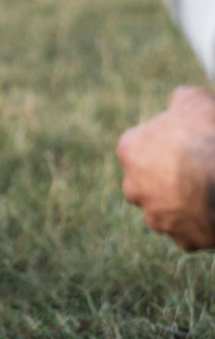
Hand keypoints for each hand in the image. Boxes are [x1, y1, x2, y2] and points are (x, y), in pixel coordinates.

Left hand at [117, 86, 214, 250]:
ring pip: (167, 208)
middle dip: (169, 176)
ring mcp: (157, 216)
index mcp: (130, 151)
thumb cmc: (209, 136)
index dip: (167, 142)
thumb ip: (180, 99)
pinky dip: (202, 224)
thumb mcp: (195, 101)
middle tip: (199, 168)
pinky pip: (190, 231)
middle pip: (149, 180)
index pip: (141, 146)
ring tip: (210, 189)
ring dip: (184, 202)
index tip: (187, 141)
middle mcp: (134, 187)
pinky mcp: (182, 239)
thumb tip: (178, 100)